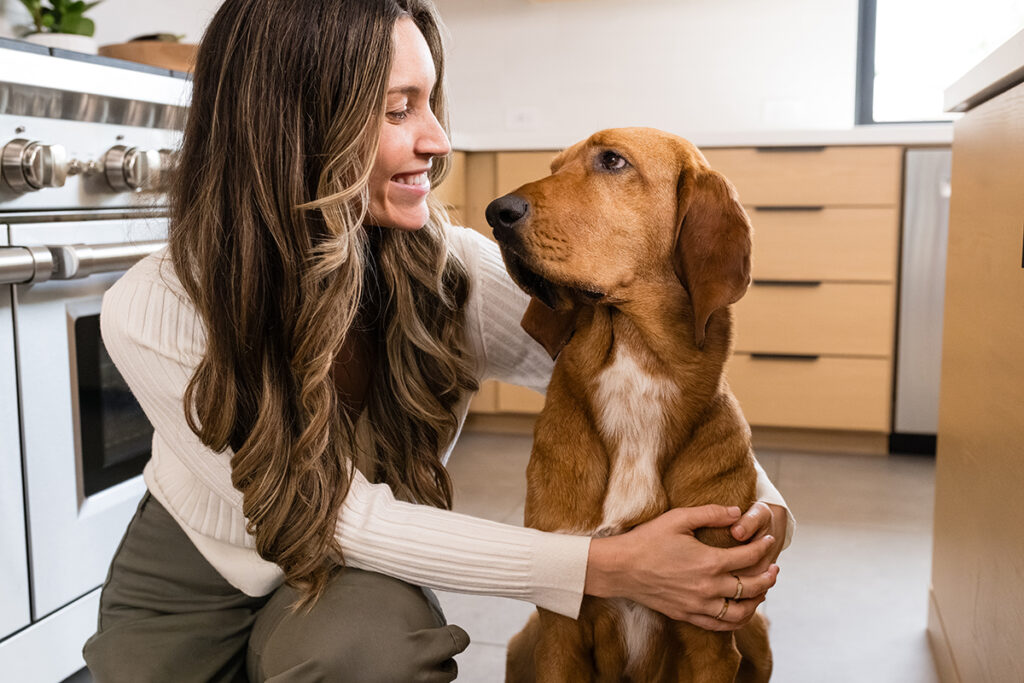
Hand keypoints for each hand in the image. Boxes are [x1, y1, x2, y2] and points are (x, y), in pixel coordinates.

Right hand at [585, 505, 779, 630]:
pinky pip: (719, 625)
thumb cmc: (647, 540)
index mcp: (709, 562)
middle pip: (751, 588)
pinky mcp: (687, 615)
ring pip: (740, 613)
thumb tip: (736, 512)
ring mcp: (698, 605)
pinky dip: (736, 620)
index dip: (762, 547)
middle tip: (774, 568)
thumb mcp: (678, 518)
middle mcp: (708, 588)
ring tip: (762, 591)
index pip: (748, 558)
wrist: (620, 567)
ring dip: (757, 602)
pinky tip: (739, 611)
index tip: (768, 540)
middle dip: (768, 577)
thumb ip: (710, 513)